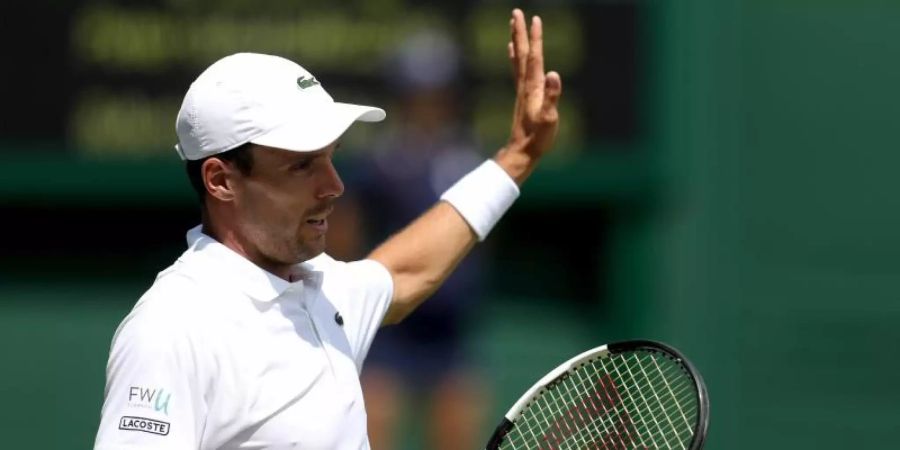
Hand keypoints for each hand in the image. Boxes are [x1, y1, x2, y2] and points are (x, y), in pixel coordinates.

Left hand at [496, 8, 562, 183]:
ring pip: (519, 59)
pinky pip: (518, 69)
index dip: (535, 38)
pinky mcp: (522, 96)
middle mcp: (525, 84)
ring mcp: (522, 89)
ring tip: (512, 25)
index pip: (535, 57)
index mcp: (533, 87)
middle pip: (522, 53)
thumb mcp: (549, 118)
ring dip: (517, 40)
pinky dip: (515, 56)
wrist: (522, 151)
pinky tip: (513, 51)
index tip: (534, 18)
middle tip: (516, 12)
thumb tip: (554, 73)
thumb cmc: (538, 137)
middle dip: (520, 32)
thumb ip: (552, 96)